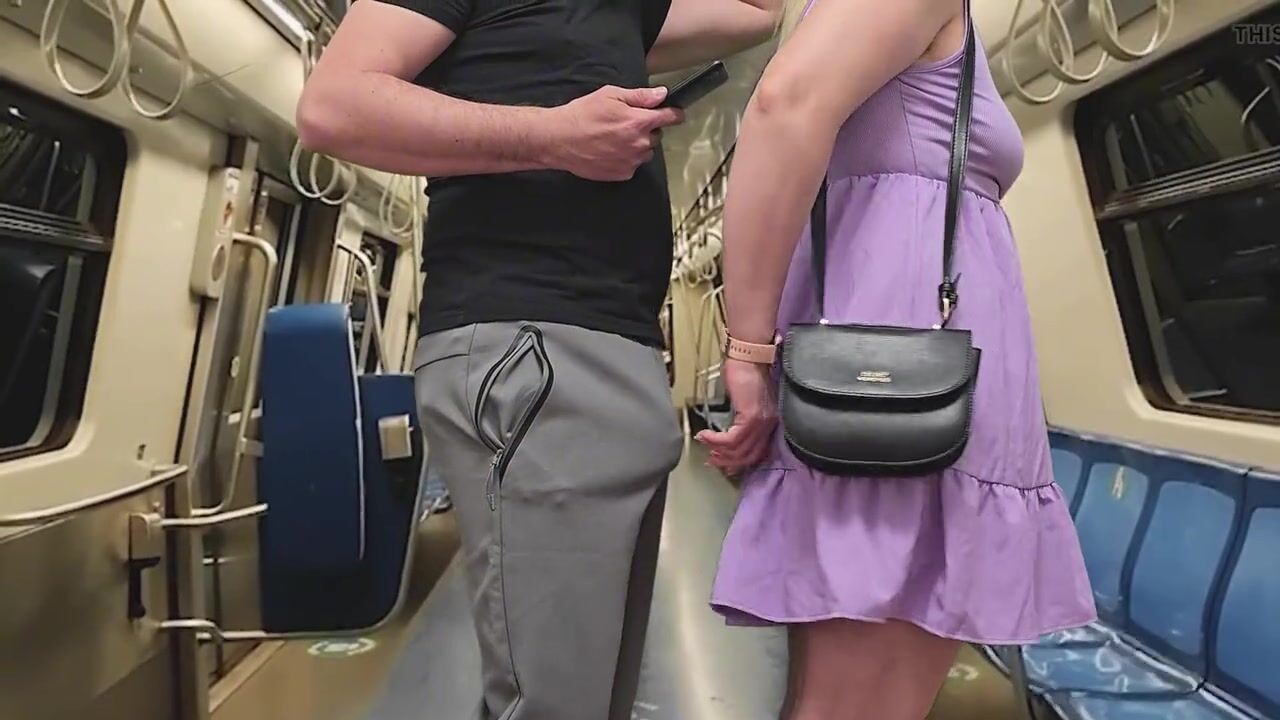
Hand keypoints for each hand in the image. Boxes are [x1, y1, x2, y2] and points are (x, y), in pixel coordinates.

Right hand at [547, 85, 684, 180]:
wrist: (559, 139)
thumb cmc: (582, 115)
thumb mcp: (610, 96)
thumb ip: (640, 96)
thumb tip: (661, 94)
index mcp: (639, 122)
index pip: (669, 118)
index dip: (674, 114)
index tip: (676, 114)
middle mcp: (639, 144)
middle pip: (656, 136)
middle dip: (646, 129)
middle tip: (625, 124)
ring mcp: (631, 161)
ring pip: (645, 152)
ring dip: (637, 145)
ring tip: (615, 139)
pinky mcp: (622, 174)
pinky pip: (632, 165)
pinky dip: (626, 158)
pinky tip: (609, 151)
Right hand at [695, 358, 776, 473]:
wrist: (748, 355)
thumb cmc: (745, 371)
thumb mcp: (747, 400)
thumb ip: (743, 417)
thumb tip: (729, 432)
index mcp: (770, 421)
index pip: (758, 452)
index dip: (740, 462)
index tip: (725, 465)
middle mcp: (769, 424)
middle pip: (749, 456)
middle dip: (728, 462)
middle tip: (712, 461)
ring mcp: (761, 422)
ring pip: (739, 450)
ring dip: (719, 451)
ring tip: (705, 445)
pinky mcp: (750, 417)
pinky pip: (731, 439)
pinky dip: (716, 441)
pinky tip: (705, 436)